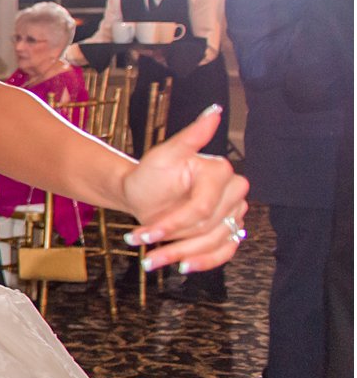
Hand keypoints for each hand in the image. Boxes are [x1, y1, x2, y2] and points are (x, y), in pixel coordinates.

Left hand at [121, 105, 248, 274]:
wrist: (142, 193)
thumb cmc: (150, 173)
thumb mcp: (164, 154)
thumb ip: (191, 136)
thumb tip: (215, 111)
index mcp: (220, 171)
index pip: (201, 208)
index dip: (173, 223)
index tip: (144, 233)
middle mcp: (234, 192)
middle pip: (207, 228)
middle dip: (173, 241)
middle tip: (142, 244)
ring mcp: (234, 214)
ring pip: (214, 244)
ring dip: (181, 255)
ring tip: (151, 261)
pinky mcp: (230, 232)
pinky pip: (224, 253)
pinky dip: (202, 262)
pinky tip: (181, 267)